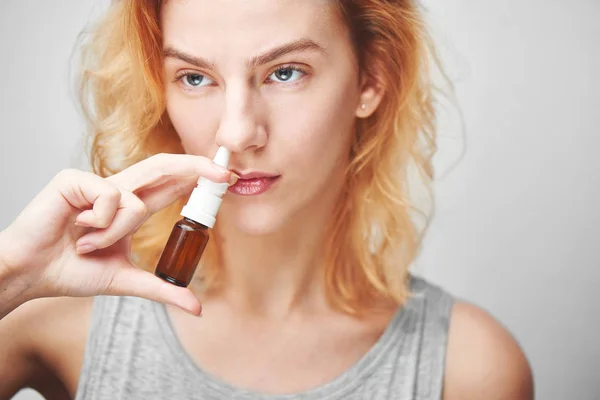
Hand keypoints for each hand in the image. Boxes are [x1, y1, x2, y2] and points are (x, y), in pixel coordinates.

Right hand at [0, 153, 233, 315]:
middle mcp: (118, 190)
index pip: (172, 186)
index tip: (227, 179)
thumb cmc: (72, 272)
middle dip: (196, 167)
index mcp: (131, 207)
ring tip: (88, 246)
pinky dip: (100, 224)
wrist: (32, 275)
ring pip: (136, 198)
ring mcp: (97, 182)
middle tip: (224, 172)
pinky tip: (77, 230)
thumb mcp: (125, 281)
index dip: (199, 179)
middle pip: (164, 168)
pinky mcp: (75, 180)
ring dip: (118, 232)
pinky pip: (111, 198)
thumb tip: (198, 308)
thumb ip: (162, 289)